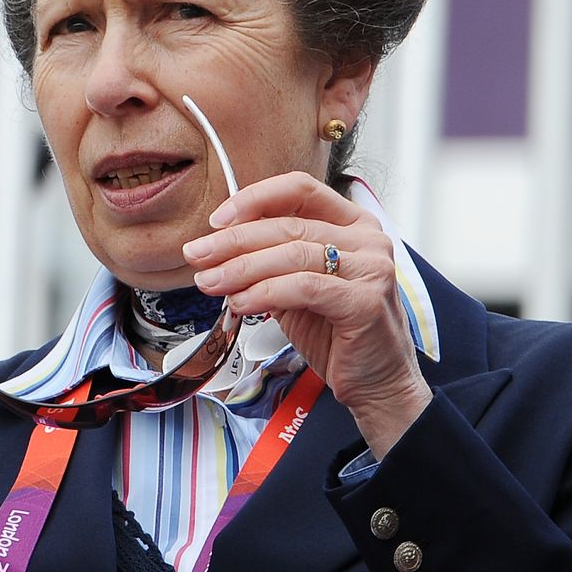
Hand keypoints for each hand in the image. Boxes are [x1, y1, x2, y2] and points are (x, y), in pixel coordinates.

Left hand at [182, 171, 430, 455]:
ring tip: (209, 282)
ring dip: (242, 268)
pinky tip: (240, 303)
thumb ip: (265, 263)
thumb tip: (212, 250)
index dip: (254, 199)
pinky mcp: (367, 301)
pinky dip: (266, 292)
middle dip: (233, 240)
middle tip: (196, 255)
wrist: (374, 382)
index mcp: (352, 223)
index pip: (299, 189)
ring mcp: (372, 268)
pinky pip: (305, 287)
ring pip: (294, 254)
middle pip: (289, 224)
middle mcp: (368, 239)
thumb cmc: (335, 333)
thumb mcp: (294, 287)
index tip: (215, 221)